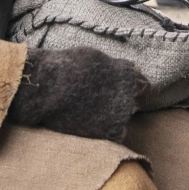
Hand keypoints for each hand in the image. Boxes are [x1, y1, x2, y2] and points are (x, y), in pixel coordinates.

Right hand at [8, 47, 145, 141]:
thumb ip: (114, 66)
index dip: (130, 86)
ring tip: (96, 111)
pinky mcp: (110, 131)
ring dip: (116, 114)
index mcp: (126, 74)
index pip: (140, 82)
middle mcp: (128, 93)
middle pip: (134, 99)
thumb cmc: (67, 67)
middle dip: (123, 100)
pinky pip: (119, 132)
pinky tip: (96, 124)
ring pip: (126, 116)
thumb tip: (129, 70)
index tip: (119, 88)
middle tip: (104, 100)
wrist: (48, 89)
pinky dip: (110, 130)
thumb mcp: (94, 56)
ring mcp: (121, 113)